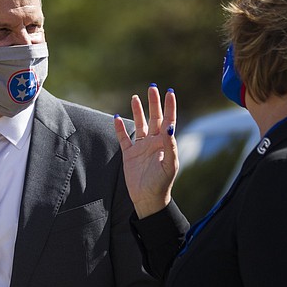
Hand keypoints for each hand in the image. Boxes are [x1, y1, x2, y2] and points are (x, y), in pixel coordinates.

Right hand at [113, 84, 177, 217]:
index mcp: (165, 143)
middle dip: (153, 103)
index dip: (169, 106)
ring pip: (139, 124)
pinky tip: (116, 117)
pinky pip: (124, 138)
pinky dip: (119, 128)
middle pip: (154, 118)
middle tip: (152, 87)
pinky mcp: (129, 154)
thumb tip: (170, 125)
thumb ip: (170, 145)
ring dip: (138, 111)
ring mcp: (141, 147)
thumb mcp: (169, 165)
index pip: (168, 120)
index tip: (169, 92)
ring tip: (135, 97)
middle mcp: (154, 142)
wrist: (148, 199)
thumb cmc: (162, 183)